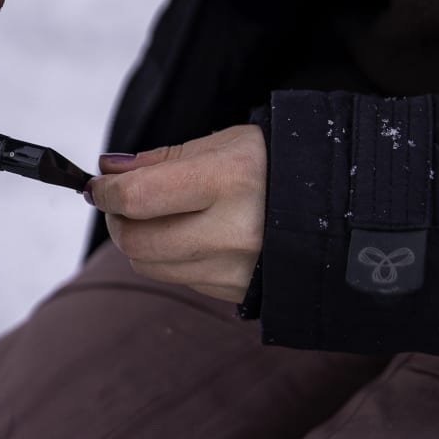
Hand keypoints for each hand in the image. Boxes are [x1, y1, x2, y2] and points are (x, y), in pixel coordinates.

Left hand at [85, 126, 266, 302]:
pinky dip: (168, 256)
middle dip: (116, 219)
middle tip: (118, 200)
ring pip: (151, 265)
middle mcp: (234, 231)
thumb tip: (108, 172)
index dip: (106, 192)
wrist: (340, 211)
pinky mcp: (236, 294)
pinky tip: (188, 234)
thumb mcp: (225, 144)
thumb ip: (162, 159)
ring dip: (137, 240)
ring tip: (152, 215)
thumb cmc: (275, 165)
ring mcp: (236, 269)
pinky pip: (178, 278)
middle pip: (137, 240)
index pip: (138, 197)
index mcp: (230, 179)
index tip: (97, 185)